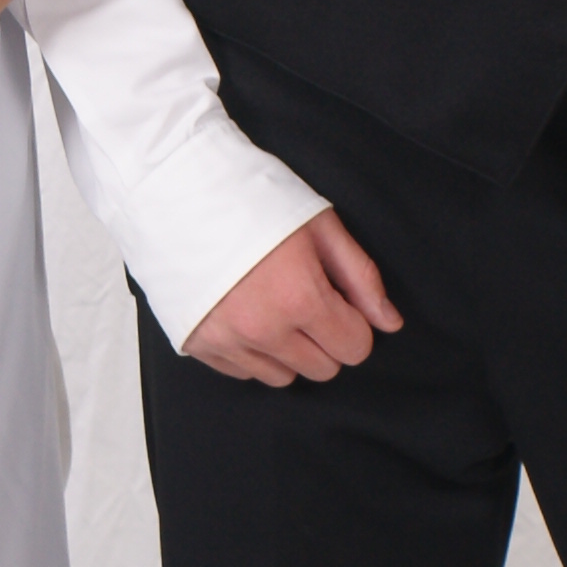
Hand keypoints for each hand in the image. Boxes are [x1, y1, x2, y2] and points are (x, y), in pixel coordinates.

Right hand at [184, 213, 401, 384]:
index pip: (355, 348)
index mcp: (301, 298)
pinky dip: (251, 351)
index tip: (336, 298)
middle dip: (324, 338)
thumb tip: (390, 323)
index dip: (353, 322)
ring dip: (287, 349)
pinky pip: (243, 372)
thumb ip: (362, 279)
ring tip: (271, 304)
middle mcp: (264, 329)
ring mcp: (227, 340)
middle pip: (323, 368)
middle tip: (304, 297)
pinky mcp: (198, 344)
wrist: (175, 188)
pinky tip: (243, 311)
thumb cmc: (251, 197)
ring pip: (283, 377)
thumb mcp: (320, 226)